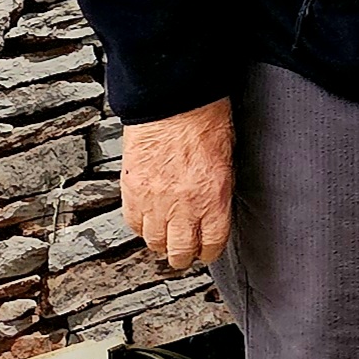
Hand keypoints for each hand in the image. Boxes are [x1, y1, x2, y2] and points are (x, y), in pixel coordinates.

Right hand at [121, 98, 234, 270]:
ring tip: (166, 238)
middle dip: (184, 256)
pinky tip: (148, 220)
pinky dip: (140, 225)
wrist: (173, 101)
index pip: (213, 242)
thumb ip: (219, 189)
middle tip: (185, 254)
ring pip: (153, 242)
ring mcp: (154, 201)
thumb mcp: (227, 159)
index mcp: (213, 197)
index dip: (210, 251)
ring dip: (160, 242)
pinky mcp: (132, 192)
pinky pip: (133, 223)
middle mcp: (183, 205)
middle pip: (180, 251)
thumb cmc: (206, 121)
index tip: (208, 251)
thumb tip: (215, 208)